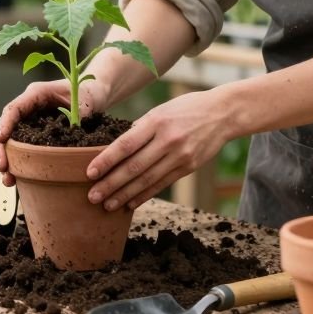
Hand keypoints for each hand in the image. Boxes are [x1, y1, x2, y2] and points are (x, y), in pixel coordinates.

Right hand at [0, 78, 110, 184]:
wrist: (94, 94)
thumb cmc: (88, 92)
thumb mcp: (85, 102)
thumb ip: (77, 116)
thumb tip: (71, 136)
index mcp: (36, 94)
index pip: (14, 109)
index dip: (5, 124)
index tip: (0, 139)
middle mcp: (29, 108)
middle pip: (8, 128)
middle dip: (2, 149)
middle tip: (3, 169)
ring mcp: (31, 121)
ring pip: (12, 141)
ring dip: (9, 160)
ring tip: (9, 181)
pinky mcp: (36, 133)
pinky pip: (24, 147)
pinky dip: (20, 162)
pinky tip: (18, 179)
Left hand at [84, 89, 233, 211]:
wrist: (223, 113)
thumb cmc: (187, 108)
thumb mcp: (161, 110)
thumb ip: (140, 128)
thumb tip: (117, 147)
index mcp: (156, 121)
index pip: (126, 144)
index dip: (106, 160)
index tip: (90, 173)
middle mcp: (168, 140)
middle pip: (134, 166)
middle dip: (111, 184)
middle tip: (92, 196)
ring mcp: (180, 155)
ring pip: (147, 179)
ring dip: (125, 195)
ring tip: (107, 205)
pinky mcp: (189, 167)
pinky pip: (162, 184)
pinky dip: (144, 195)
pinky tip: (130, 203)